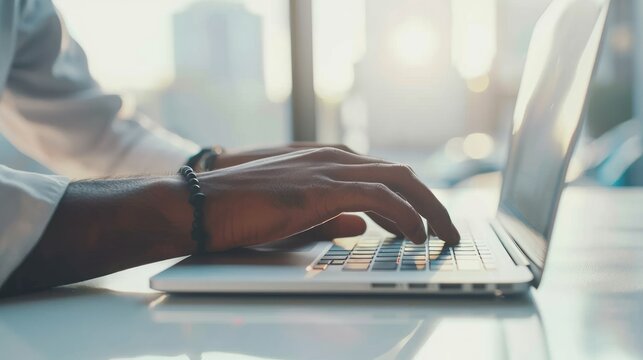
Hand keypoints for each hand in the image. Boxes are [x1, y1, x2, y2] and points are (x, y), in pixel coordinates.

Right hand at [169, 147, 459, 250]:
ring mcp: (328, 169)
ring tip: (443, 235)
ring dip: (428, 209)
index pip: (384, 173)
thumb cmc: (241, 212)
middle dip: (432, 201)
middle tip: (449, 229)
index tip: (427, 220)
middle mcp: (333, 158)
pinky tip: (416, 234)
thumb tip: (363, 226)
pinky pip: (380, 198)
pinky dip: (406, 215)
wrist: (203, 204)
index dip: (412, 197)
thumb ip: (332, 218)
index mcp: (326, 161)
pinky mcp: (322, 189)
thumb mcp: (295, 215)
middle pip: (402, 173)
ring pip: (399, 180)